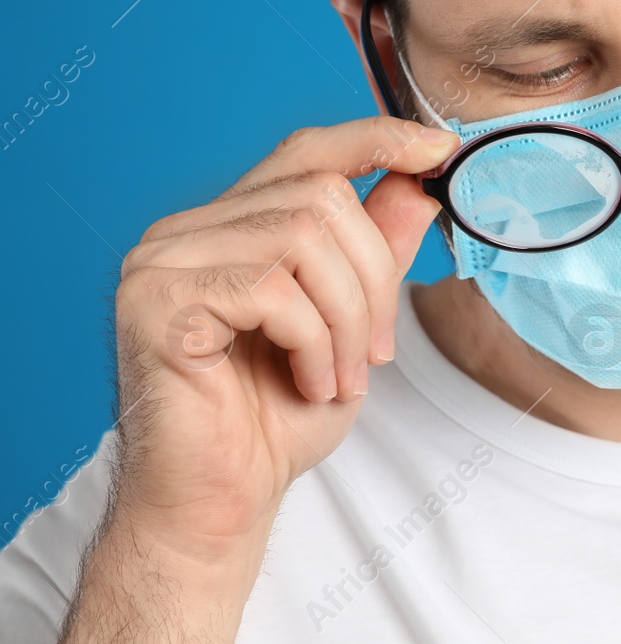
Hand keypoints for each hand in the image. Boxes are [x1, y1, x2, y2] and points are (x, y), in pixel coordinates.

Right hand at [111, 117, 457, 553]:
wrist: (221, 503)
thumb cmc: (276, 419)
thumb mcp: (352, 322)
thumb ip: (376, 250)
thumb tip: (418, 181)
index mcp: (227, 226)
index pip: (307, 151)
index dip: (377, 140)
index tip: (440, 150)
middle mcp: (185, 231)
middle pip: (322, 197)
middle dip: (373, 277)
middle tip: (374, 352)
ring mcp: (161, 262)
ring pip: (304, 238)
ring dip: (348, 318)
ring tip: (340, 377)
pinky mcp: (156, 302)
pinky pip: (273, 290)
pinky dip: (314, 342)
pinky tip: (307, 382)